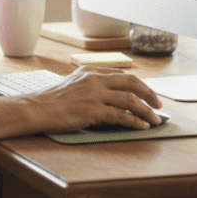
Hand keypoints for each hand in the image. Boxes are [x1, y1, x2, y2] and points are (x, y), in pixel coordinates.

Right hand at [30, 67, 161, 131]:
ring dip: (146, 110)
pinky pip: (120, 115)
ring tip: (155, 120)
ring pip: (129, 99)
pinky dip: (134, 121)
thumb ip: (91, 85)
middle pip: (131, 82)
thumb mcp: (73, 84)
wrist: (37, 108)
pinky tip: (141, 126)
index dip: (139, 85)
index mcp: (90, 71)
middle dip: (149, 94)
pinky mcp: (92, 110)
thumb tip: (111, 96)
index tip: (148, 94)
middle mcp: (94, 79)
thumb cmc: (52, 100)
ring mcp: (94, 94)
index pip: (122, 74)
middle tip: (159, 105)